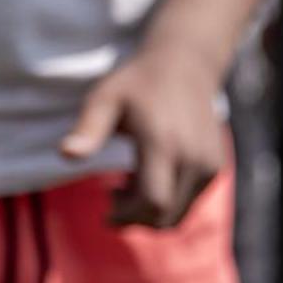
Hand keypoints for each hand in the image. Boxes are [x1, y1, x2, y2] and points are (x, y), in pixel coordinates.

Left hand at [60, 42, 226, 229]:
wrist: (185, 64)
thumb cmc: (137, 83)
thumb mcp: (105, 99)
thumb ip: (88, 129)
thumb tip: (65, 154)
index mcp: (164, 143)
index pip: (153, 202)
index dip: (127, 216)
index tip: (105, 213)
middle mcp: (193, 158)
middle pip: (166, 214)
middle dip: (135, 217)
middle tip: (111, 195)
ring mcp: (210, 164)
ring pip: (179, 213)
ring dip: (150, 210)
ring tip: (127, 180)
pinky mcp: (216, 166)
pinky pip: (190, 201)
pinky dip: (168, 200)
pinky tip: (147, 175)